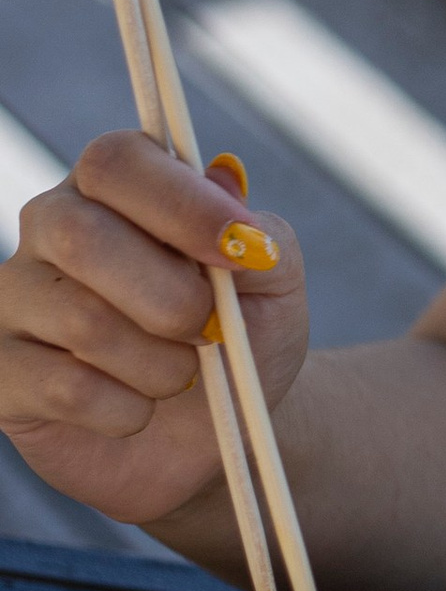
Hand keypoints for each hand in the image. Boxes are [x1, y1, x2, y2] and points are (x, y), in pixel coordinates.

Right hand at [0, 130, 307, 528]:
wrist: (215, 428)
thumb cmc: (238, 335)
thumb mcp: (274, 281)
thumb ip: (260, 234)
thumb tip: (226, 184)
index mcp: (113, 188)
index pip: (116, 162)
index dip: (181, 202)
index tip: (239, 248)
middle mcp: (49, 229)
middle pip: (80, 236)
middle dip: (170, 296)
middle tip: (211, 329)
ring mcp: (15, 299)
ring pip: (82, 321)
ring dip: (161, 364)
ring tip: (180, 374)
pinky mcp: (2, 373)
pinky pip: (64, 389)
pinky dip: (128, 409)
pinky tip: (138, 408)